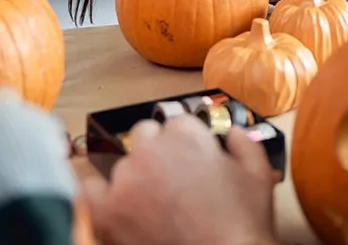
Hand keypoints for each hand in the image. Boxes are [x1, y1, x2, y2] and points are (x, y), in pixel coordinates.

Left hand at [82, 116, 276, 244]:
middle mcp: (151, 151)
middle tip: (172, 181)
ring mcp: (125, 181)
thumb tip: (233, 135)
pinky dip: (102, 197)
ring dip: (135, 178)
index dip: (184, 143)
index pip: (175, 123)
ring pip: (122, 165)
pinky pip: (90, 190)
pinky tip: (119, 208)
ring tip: (154, 205)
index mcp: (186, 135)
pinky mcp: (106, 213)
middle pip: (144, 138)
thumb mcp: (257, 175)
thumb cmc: (240, 225)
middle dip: (157, 154)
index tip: (188, 158)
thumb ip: (243, 144)